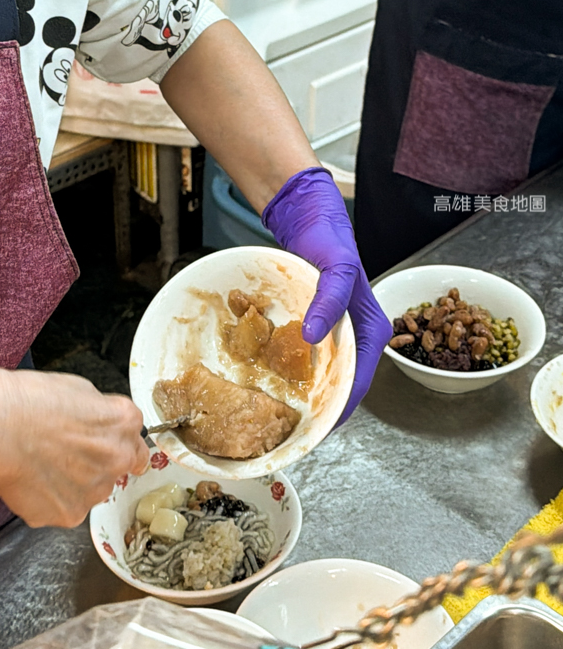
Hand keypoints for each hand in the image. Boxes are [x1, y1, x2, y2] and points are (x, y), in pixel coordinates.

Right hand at [0, 370, 148, 527]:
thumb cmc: (29, 402)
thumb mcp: (79, 390)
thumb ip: (102, 414)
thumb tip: (101, 424)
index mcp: (123, 424)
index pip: (138, 446)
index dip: (119, 446)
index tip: (108, 448)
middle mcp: (117, 460)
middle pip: (116, 469)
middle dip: (96, 464)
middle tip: (65, 454)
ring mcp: (93, 491)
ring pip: (90, 491)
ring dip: (74, 483)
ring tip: (42, 464)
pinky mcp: (67, 514)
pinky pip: (63, 508)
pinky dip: (50, 499)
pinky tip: (32, 479)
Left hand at [262, 168, 391, 424]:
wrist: (311, 216)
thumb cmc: (330, 238)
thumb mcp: (335, 265)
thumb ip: (330, 298)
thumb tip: (313, 337)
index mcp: (373, 331)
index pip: (358, 385)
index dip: (338, 411)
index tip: (315, 432)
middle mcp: (359, 338)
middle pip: (343, 386)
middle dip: (322, 411)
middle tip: (292, 432)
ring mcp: (340, 333)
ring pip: (326, 375)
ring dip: (309, 396)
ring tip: (282, 417)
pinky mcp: (321, 327)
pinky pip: (312, 358)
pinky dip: (297, 373)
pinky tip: (277, 383)